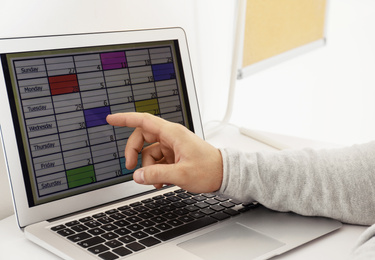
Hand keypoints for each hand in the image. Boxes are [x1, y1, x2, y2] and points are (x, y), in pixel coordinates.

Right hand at [106, 112, 222, 192]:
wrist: (223, 174)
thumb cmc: (209, 169)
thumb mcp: (181, 174)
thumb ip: (156, 174)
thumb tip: (137, 176)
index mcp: (172, 133)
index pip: (143, 120)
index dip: (125, 118)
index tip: (111, 119)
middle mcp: (171, 137)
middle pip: (142, 137)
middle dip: (134, 152)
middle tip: (131, 168)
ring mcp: (172, 146)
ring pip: (149, 152)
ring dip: (148, 167)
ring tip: (156, 181)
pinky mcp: (175, 155)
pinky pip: (158, 160)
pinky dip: (156, 171)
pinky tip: (161, 182)